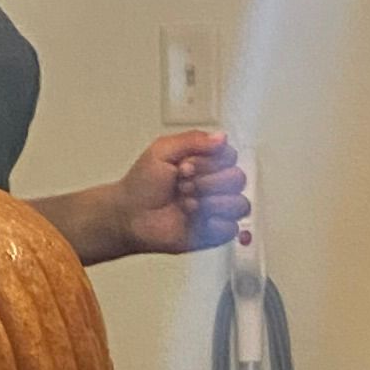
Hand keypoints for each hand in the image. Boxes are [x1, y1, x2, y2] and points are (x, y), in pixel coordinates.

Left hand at [111, 130, 247, 257]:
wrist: (129, 215)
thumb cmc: (142, 185)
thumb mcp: (162, 150)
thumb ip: (193, 139)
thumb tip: (221, 137)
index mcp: (207, 162)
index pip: (230, 156)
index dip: (209, 162)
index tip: (184, 167)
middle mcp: (216, 184)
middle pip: (237, 178)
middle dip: (207, 182)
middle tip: (182, 185)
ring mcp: (217, 209)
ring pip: (239, 204)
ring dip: (210, 203)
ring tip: (186, 204)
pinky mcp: (214, 232)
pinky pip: (232, 228)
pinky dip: (213, 224)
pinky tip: (194, 219)